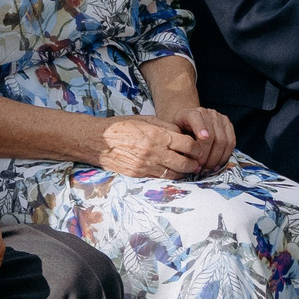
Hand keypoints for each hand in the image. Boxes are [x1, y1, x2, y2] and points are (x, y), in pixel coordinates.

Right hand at [92, 114, 208, 177]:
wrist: (98, 141)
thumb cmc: (122, 126)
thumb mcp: (146, 119)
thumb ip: (166, 127)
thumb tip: (183, 133)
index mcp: (157, 134)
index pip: (187, 145)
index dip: (197, 148)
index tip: (199, 149)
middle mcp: (153, 151)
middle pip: (184, 163)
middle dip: (195, 164)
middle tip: (199, 162)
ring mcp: (146, 165)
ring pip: (174, 174)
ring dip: (184, 173)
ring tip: (188, 169)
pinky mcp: (139, 175)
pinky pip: (160, 179)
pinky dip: (169, 177)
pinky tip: (172, 173)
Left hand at [158, 104, 235, 172]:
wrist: (189, 123)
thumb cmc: (180, 132)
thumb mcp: (175, 135)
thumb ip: (180, 143)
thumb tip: (186, 158)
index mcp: (191, 113)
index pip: (196, 119)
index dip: (200, 128)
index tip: (202, 138)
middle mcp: (208, 113)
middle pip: (212, 136)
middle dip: (206, 156)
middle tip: (200, 169)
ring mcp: (220, 118)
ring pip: (223, 141)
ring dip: (215, 159)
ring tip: (207, 170)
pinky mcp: (229, 125)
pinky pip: (231, 143)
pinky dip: (224, 157)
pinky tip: (216, 166)